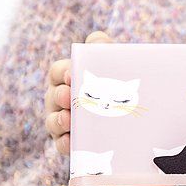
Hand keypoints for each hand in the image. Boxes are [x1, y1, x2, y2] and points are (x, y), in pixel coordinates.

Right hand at [45, 31, 111, 153]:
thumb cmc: (117, 85)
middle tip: (69, 96)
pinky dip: (65, 143)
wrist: (133, 119)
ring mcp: (63, 122)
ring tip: (67, 120)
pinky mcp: (71, 142)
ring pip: (53, 121)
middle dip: (60, 96)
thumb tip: (96, 40)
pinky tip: (71, 143)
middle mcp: (61, 99)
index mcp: (68, 78)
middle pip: (53, 96)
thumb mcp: (112, 64)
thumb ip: (103, 48)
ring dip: (58, 120)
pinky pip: (62, 144)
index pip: (58, 72)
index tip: (72, 75)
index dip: (63, 73)